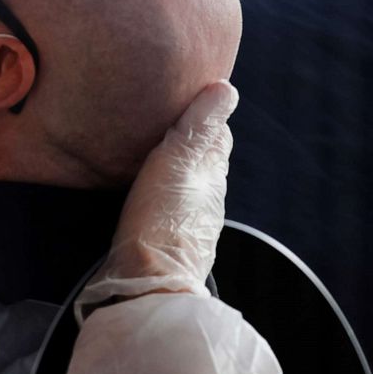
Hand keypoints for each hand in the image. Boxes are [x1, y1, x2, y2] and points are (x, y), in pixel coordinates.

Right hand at [76, 80, 238, 319]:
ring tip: (151, 149)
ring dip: (176, 166)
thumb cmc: (161, 221)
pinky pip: (173, 205)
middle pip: (204, 159)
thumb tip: (226, 90)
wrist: (147, 283)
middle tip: (164, 118)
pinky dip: (165, 191)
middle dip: (191, 139)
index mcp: (213, 175)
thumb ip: (198, 128)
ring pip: (188, 183)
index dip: (203, 114)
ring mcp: (192, 222)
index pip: (217, 134)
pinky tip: (146, 190)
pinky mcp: (172, 240)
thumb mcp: (178, 163)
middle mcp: (208, 198)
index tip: (185, 98)